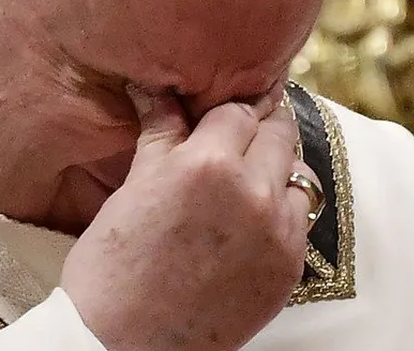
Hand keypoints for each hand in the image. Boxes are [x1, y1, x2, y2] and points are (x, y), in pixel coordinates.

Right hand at [60, 84, 320, 350]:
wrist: (123, 347)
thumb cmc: (113, 268)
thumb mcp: (133, 187)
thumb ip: (160, 133)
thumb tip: (156, 89)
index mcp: (209, 163)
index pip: (238, 110)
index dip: (227, 108)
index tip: (226, 109)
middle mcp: (254, 192)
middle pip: (278, 133)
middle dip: (260, 128)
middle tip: (241, 133)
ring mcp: (278, 233)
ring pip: (297, 173)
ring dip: (277, 168)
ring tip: (247, 178)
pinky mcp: (290, 268)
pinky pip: (300, 220)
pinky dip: (282, 211)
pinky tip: (252, 219)